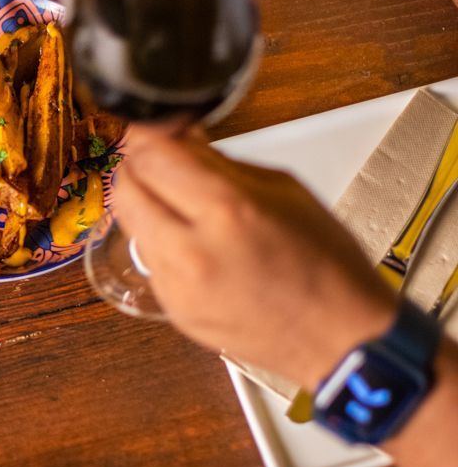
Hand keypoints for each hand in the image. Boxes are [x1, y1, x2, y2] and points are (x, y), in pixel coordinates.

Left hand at [113, 127, 396, 387]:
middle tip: (161, 160)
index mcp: (228, 211)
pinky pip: (149, 261)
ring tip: (183, 204)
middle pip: (126, 189)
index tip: (155, 127)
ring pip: (130, 225)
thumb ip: (222, 162)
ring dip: (147, 205)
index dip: (148, 133)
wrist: (341, 339)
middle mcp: (193, 251)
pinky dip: (162, 243)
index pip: (151, 155)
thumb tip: (182, 137)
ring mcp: (178, 287)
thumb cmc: (327, 266)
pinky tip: (194, 243)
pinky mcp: (173, 311)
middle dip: (138, 166)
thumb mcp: (284, 190)